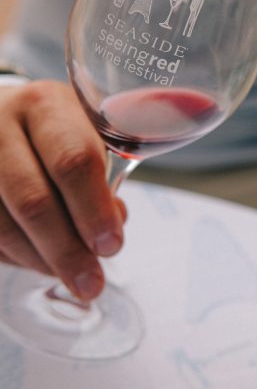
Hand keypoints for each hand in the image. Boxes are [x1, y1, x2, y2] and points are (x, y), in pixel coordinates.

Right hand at [0, 80, 125, 298]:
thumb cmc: (52, 131)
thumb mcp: (84, 133)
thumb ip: (102, 177)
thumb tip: (113, 225)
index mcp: (45, 105)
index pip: (73, 160)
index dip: (93, 209)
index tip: (111, 245)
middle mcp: (0, 125)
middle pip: (33, 200)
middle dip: (67, 250)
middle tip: (92, 282)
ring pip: (2, 227)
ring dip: (41, 261)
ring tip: (71, 277)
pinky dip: (16, 257)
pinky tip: (39, 261)